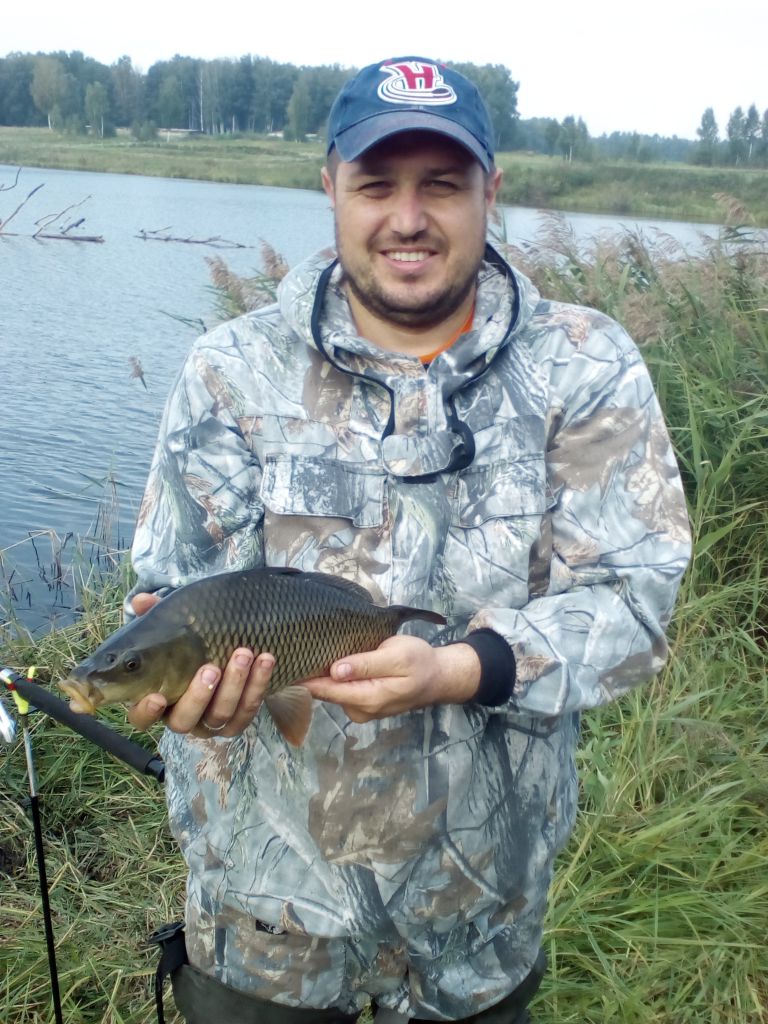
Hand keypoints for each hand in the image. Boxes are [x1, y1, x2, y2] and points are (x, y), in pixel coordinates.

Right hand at [126, 592, 274, 737]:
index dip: (146, 712)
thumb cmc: (196, 640)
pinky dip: (257, 685)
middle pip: (183, 721)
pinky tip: (265, 660)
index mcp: (158, 697)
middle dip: (198, 695)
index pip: (141, 718)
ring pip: (220, 715)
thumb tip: (140, 601)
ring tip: (243, 654)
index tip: (157, 696)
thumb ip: (157, 615)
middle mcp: (182, 715)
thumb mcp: (178, 625)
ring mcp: (210, 722)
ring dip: (234, 684)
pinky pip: (247, 710)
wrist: (238, 649)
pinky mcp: (238, 721)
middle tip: (211, 668)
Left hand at [301, 635, 480, 723]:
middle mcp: (360, 710)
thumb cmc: (420, 661)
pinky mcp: (361, 705)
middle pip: (325, 691)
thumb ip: (366, 664)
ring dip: (322, 673)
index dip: (304, 676)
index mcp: (369, 698)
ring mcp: (360, 710)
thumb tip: (335, 670)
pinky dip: (334, 677)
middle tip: (294, 646)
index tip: (285, 661)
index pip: (326, 689)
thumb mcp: (397, 655)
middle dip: (311, 672)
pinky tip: (333, 661)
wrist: (438, 677)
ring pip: (331, 691)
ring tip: (312, 649)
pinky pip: (340, 691)